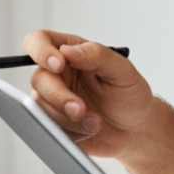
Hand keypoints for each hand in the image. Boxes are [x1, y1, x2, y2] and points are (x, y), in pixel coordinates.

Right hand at [23, 30, 156, 156]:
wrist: (135, 130)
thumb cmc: (129, 95)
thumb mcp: (122, 70)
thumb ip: (97, 55)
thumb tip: (68, 50)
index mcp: (71, 53)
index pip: (40, 40)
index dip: (41, 50)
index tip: (58, 64)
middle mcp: (57, 75)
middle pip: (39, 78)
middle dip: (59, 96)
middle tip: (80, 109)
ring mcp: (52, 100)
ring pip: (41, 107)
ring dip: (69, 118)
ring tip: (95, 122)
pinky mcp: (52, 123)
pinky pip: (47, 129)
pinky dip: (70, 132)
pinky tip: (88, 130)